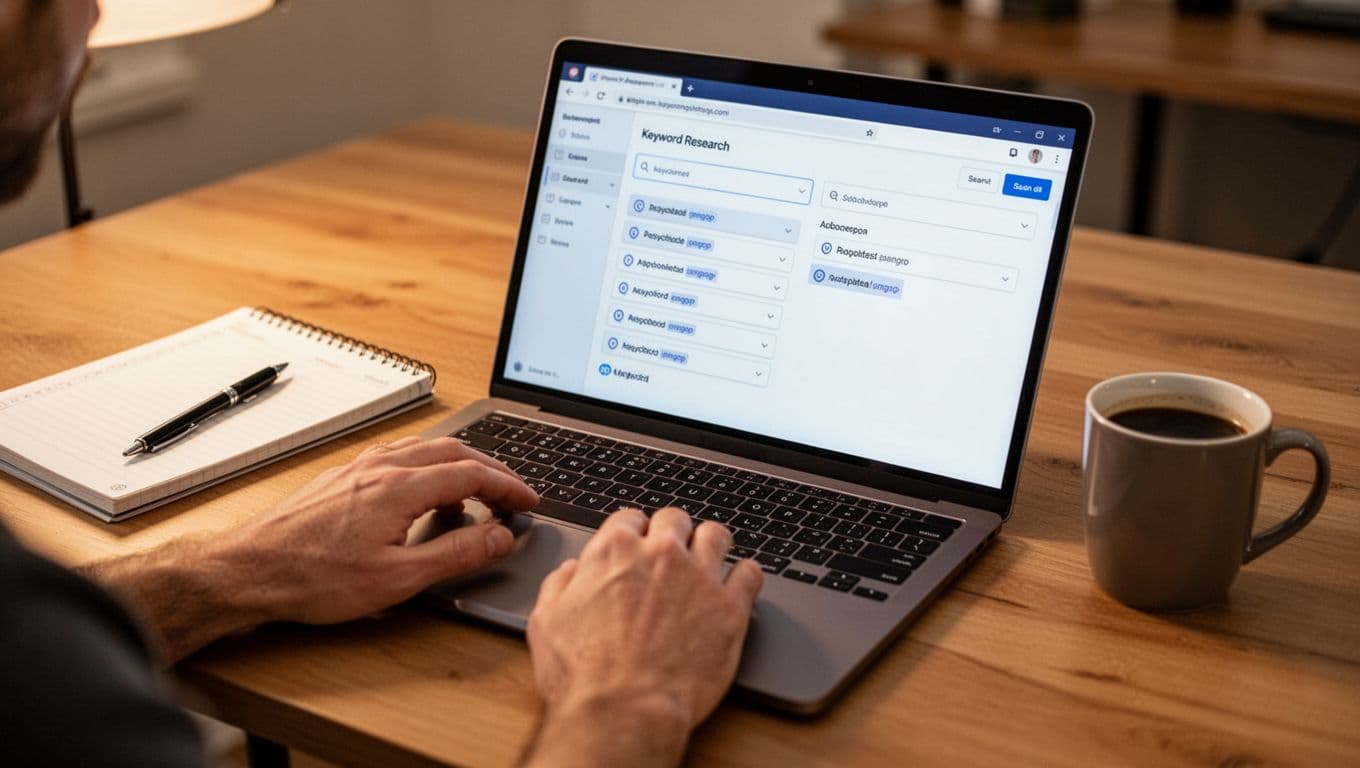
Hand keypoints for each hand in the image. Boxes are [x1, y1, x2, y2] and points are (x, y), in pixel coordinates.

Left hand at [81, 436, 538, 661]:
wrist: (249, 571)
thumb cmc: (313, 578)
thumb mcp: (398, 579)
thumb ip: (456, 554)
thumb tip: (499, 537)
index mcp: (400, 487)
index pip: (473, 474)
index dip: (509, 486)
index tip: (528, 501)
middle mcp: (380, 467)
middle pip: (453, 451)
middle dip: (491, 470)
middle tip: (512, 493)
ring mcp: (358, 468)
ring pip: (425, 450)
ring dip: (460, 465)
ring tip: (477, 492)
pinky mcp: (341, 478)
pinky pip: (398, 456)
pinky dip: (428, 467)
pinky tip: (423, 491)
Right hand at [521, 507, 762, 767]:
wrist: (624, 711)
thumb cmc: (582, 675)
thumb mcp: (547, 622)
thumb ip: (560, 586)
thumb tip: (571, 572)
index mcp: (615, 551)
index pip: (630, 518)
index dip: (634, 533)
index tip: (638, 546)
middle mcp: (660, 555)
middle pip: (675, 519)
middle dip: (672, 533)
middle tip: (672, 555)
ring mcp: (699, 578)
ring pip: (716, 535)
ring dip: (710, 546)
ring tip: (708, 562)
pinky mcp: (730, 608)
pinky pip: (750, 573)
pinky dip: (744, 576)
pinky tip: (738, 586)